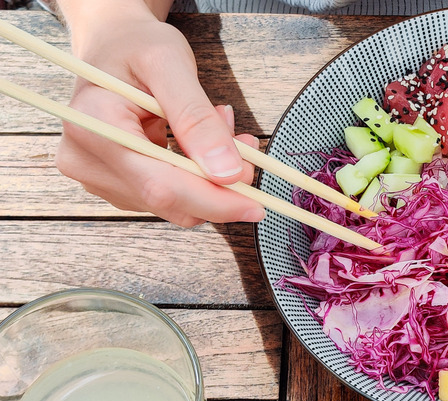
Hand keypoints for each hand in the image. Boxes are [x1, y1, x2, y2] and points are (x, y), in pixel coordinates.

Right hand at [54, 0, 264, 226]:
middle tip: (249, 149)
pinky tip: (202, 141)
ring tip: (220, 125)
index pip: (160, 186)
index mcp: (94, 128)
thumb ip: (197, 118)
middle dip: (221, 186)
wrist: (114, 44)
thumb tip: (227, 173)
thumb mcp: (170, 64)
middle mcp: (87, 161)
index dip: (214, 201)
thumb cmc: (137, 45)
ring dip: (212, 175)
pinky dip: (198, 175)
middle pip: (170, 202)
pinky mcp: (117, 184)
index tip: (256, 204)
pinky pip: (170, 196)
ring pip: (176, 203)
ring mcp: (99, 177)